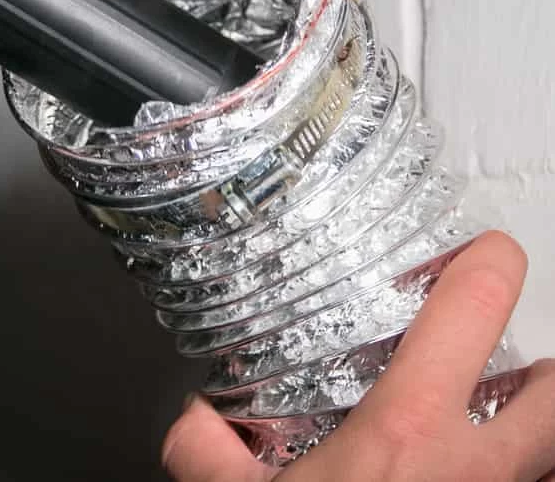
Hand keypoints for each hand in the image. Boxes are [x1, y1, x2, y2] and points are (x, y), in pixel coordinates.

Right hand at [163, 231, 554, 480]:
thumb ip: (205, 450)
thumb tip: (193, 419)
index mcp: (410, 430)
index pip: (475, 307)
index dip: (489, 262)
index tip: (481, 254)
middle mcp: (478, 469)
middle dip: (538, 366)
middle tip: (498, 363)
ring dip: (539, 431)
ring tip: (500, 426)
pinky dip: (529, 476)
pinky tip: (489, 475)